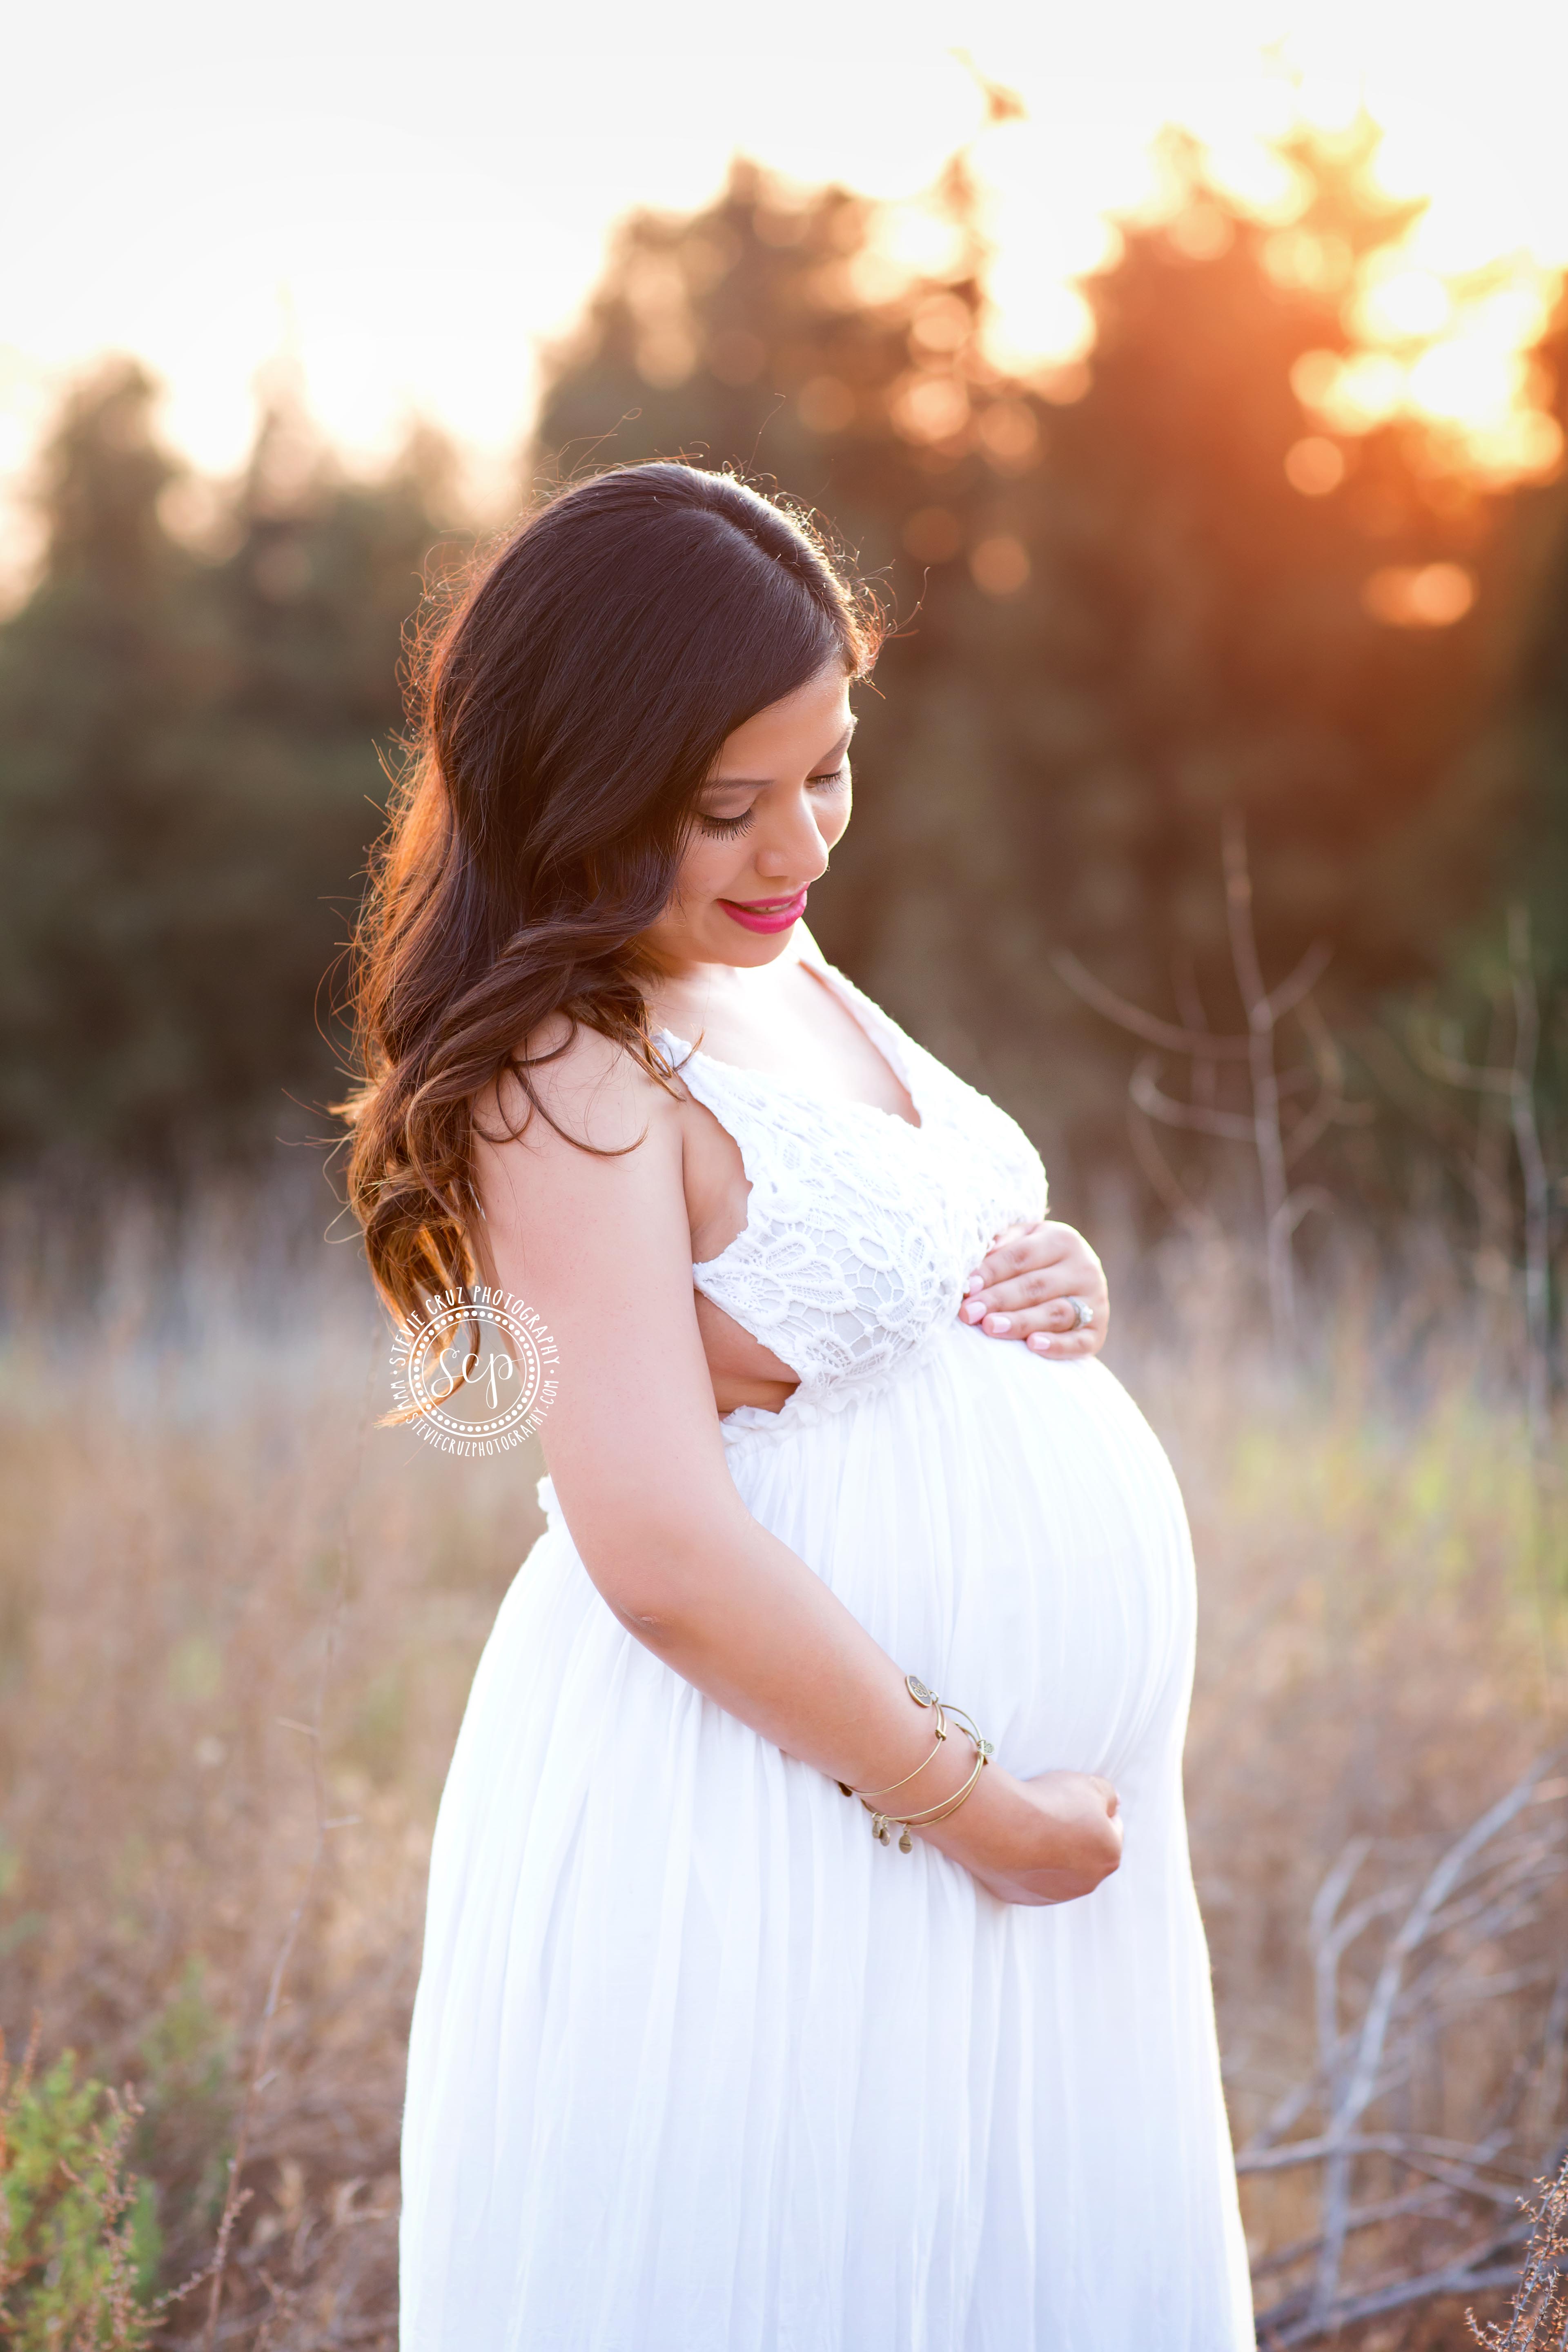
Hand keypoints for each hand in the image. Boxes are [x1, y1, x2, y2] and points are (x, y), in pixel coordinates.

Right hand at [923, 1765, 1123, 1906]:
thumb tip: (1113, 1803)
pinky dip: (1026, 1864)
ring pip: (1059, 1869)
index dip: (1096, 1809)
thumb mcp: (1089, 1784)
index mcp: (1109, 1854)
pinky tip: (1015, 1844)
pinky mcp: (1026, 1898)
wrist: (1001, 1825)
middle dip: (1075, 1834)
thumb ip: (1109, 1795)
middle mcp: (1088, 1882)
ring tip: (1031, 1828)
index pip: (1112, 1827)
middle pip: (1086, 1852)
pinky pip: (1030, 1878)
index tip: (1075, 1799)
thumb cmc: (1048, 1803)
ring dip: (1051, 1852)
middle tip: (1053, 1812)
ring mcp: (1056, 1895)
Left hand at [959, 1218, 1108, 1358]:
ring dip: (1021, 1322)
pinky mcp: (1098, 1331)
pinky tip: (1033, 1346)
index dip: (992, 1271)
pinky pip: (1079, 1341)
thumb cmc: (1037, 1258)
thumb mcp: (1024, 1239)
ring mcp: (1095, 1301)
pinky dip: (1057, 1346)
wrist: (1076, 1277)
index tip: (967, 1287)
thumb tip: (975, 1258)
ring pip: (1055, 1313)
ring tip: (990, 1327)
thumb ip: (1003, 1244)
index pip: (1022, 1256)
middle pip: (1035, 1286)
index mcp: (1063, 1240)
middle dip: (998, 1300)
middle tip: (968, 1313)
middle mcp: (1084, 1268)